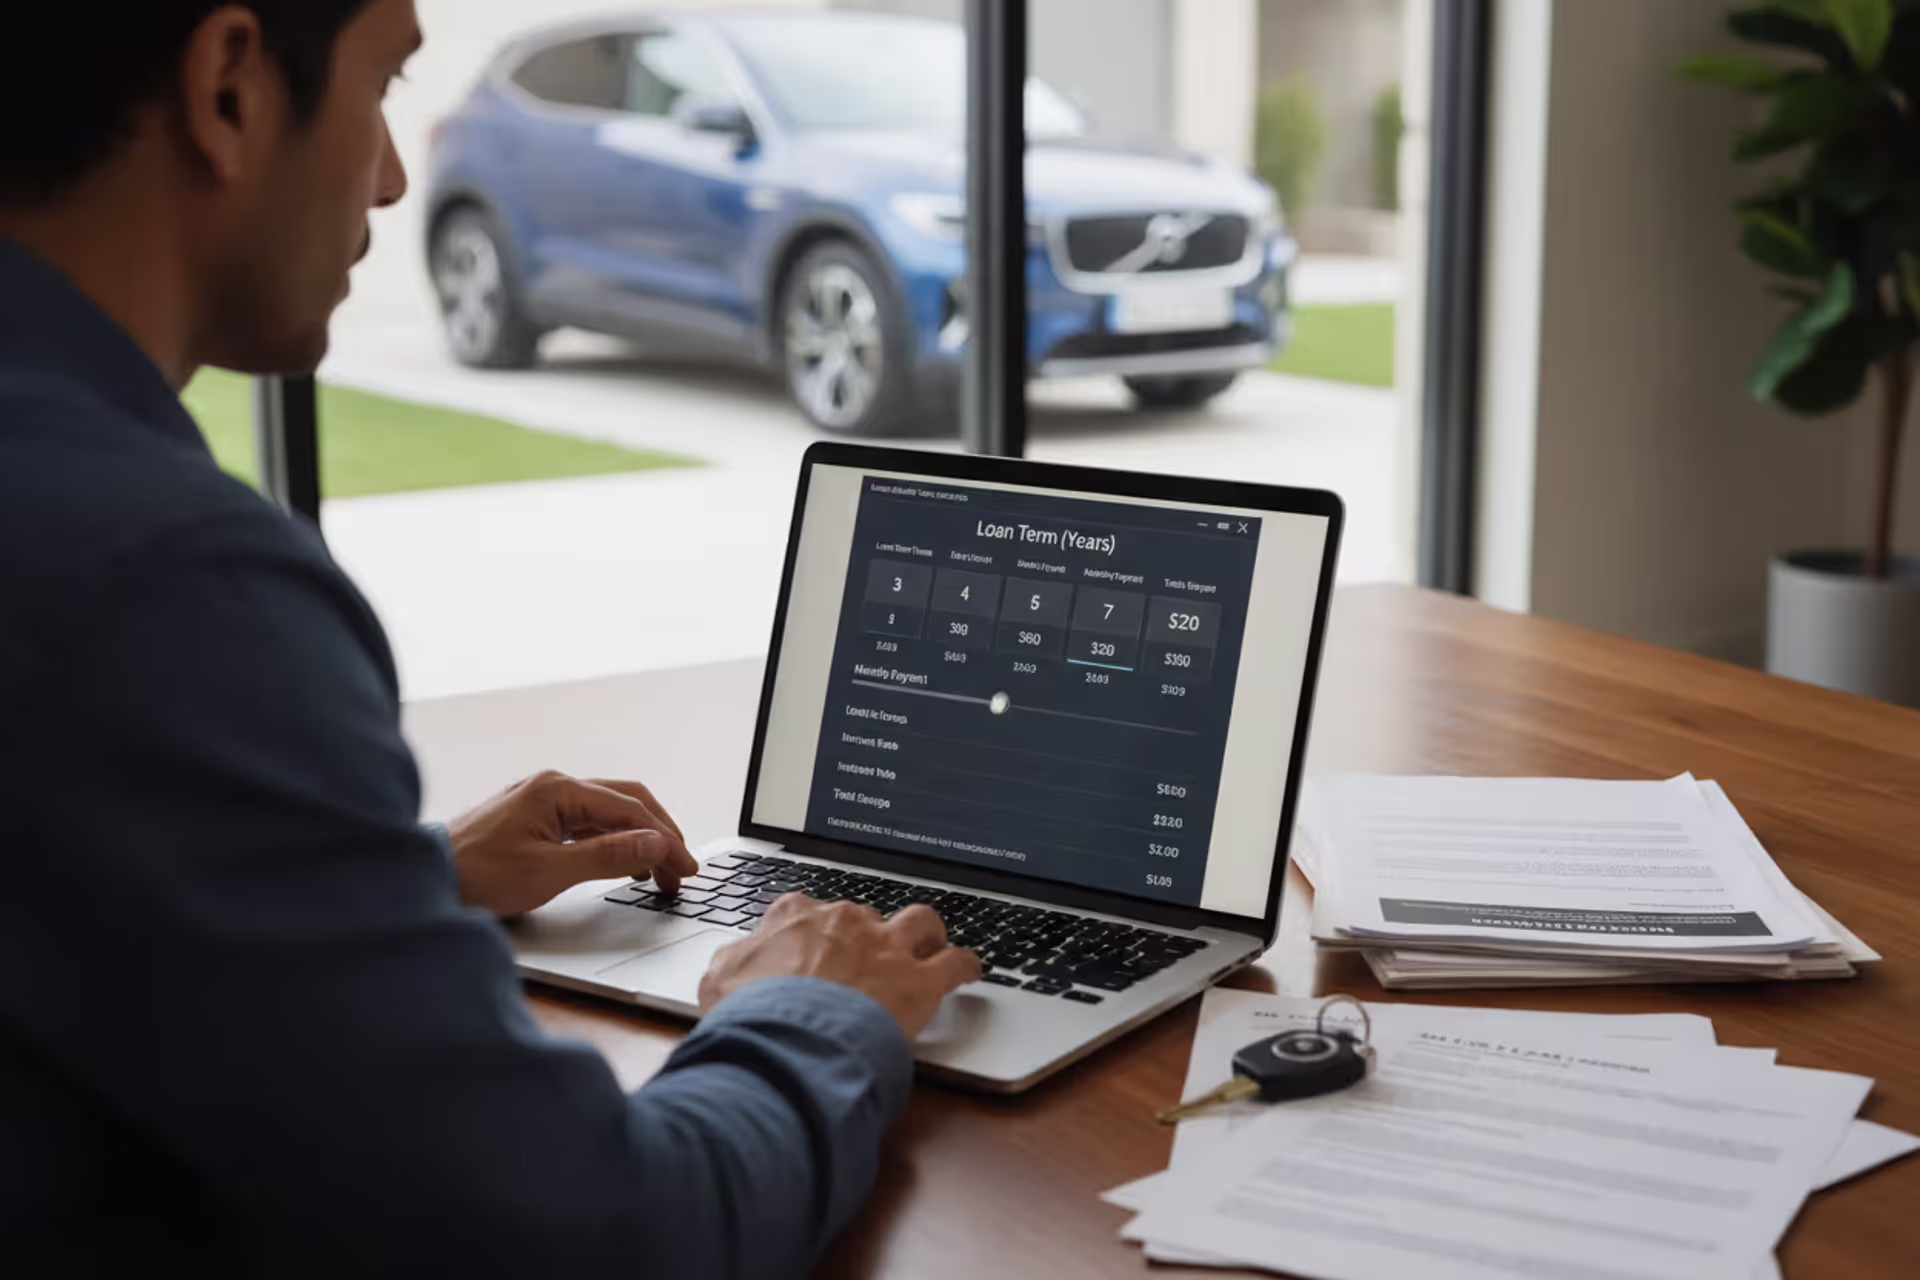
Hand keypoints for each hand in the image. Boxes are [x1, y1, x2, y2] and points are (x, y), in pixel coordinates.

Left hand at [447, 770, 697, 917]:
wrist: (424, 879)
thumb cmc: (476, 875)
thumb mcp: (549, 871)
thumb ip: (608, 856)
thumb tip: (655, 844)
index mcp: (559, 790)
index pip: (630, 810)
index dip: (665, 839)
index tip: (686, 868)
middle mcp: (553, 786)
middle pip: (625, 803)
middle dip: (659, 835)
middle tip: (681, 870)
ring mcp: (543, 801)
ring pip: (608, 813)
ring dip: (638, 839)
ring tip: (659, 872)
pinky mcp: (534, 819)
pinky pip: (587, 824)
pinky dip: (613, 841)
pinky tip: (623, 863)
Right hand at [698, 896, 980, 1038]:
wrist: (788, 1040)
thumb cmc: (750, 1015)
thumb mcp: (717, 983)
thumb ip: (730, 964)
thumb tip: (732, 963)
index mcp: (795, 917)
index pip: (805, 908)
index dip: (811, 928)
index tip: (812, 944)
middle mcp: (845, 921)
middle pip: (864, 915)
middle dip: (867, 934)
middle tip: (865, 961)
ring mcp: (886, 947)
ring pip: (920, 922)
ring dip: (925, 934)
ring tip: (927, 947)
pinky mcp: (919, 980)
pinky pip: (956, 962)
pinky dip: (965, 966)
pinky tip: (968, 971)